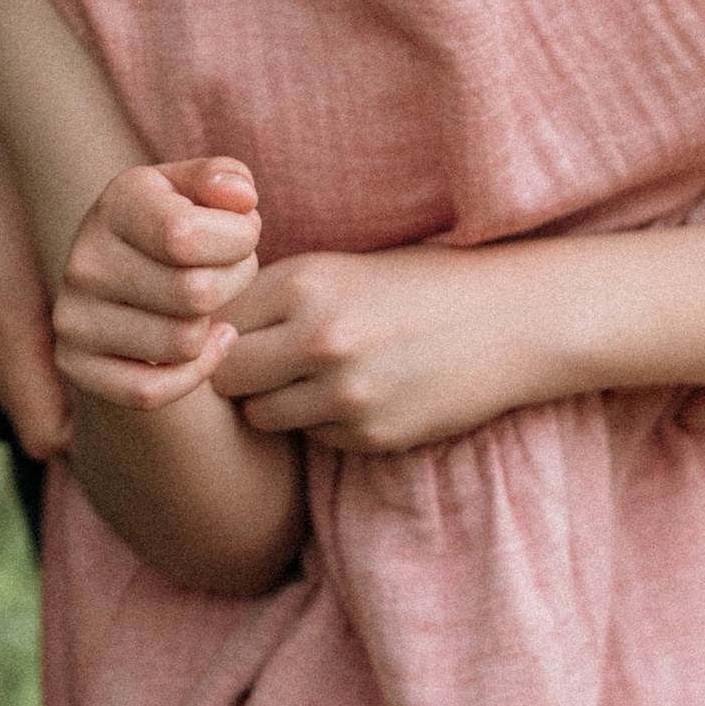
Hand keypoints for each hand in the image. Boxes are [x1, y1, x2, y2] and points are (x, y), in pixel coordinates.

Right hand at [54, 160, 261, 410]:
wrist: (130, 275)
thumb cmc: (180, 225)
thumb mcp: (200, 190)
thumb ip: (225, 179)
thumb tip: (240, 200)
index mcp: (114, 205)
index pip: (185, 236)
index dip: (237, 240)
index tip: (243, 235)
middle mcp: (84, 261)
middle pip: (194, 294)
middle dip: (234, 282)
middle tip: (228, 272)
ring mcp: (73, 318)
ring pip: (182, 344)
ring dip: (213, 326)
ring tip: (209, 304)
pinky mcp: (74, 366)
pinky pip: (152, 391)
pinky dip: (194, 373)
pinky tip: (207, 344)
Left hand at [214, 244, 548, 453]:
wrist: (508, 319)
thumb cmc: (417, 285)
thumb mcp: (340, 268)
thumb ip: (274, 295)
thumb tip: (196, 329)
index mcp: (304, 282)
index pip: (211, 321)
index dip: (216, 329)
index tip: (232, 330)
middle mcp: (317, 336)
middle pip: (223, 377)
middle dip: (234, 373)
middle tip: (261, 363)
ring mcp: (344, 392)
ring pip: (260, 415)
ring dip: (274, 402)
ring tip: (310, 378)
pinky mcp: (370, 434)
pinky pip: (312, 437)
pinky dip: (322, 422)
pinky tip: (358, 395)